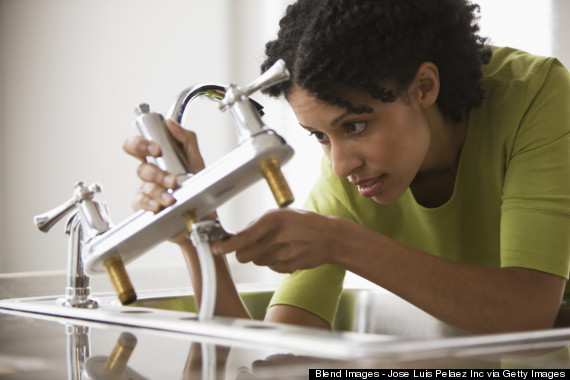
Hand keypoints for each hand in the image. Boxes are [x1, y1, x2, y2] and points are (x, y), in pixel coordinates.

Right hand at [122, 119, 205, 212]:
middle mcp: (150, 174)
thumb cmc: (196, 185)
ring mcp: (147, 190)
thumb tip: (170, 124)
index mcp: (157, 159)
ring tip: (172, 196)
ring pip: (145, 187)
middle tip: (170, 179)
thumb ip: (186, 138)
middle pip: (140, 169)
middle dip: (155, 173)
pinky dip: (150, 204)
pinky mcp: (147, 206)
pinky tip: (159, 205)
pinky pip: (141, 203)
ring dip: (159, 191)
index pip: (137, 146)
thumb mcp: (196, 159)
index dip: (141, 144)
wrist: (204, 209)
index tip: (157, 149)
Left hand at [211, 208, 345, 272]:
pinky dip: (273, 262)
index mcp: (272, 219)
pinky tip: (286, 252)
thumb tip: (235, 236)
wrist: (330, 238)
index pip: (241, 238)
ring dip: (260, 256)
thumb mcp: (281, 215)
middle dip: (242, 252)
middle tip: (250, 246)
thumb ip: (258, 225)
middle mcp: (276, 237)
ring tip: (276, 245)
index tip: (215, 248)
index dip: (225, 246)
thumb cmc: (304, 224)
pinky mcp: (288, 267)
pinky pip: (270, 267)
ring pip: (256, 261)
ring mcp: (283, 254)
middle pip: (243, 255)